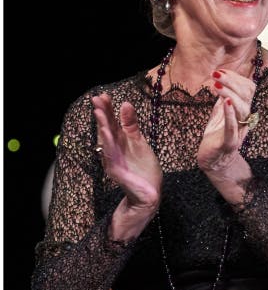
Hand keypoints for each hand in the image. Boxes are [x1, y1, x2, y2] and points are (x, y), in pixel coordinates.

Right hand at [92, 94, 161, 213]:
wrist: (149, 194)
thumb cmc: (144, 170)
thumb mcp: (140, 143)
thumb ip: (132, 125)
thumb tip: (125, 104)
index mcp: (120, 142)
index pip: (112, 123)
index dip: (108, 109)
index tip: (104, 95)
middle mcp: (113, 150)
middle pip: (107, 129)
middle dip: (102, 114)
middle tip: (96, 98)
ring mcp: (113, 160)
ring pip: (106, 141)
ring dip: (102, 126)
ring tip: (98, 111)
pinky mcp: (117, 171)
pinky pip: (111, 155)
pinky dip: (108, 143)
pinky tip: (106, 132)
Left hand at [196, 67, 255, 176]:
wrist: (213, 160)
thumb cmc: (217, 135)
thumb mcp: (220, 112)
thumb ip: (224, 98)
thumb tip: (222, 79)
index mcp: (244, 110)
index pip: (248, 89)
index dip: (236, 78)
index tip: (221, 71)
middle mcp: (245, 119)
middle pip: (248, 96)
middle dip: (233, 82)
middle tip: (216, 74)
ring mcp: (239, 131)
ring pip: (243, 109)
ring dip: (230, 94)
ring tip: (216, 85)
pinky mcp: (229, 143)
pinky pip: (233, 127)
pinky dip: (230, 114)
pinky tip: (224, 102)